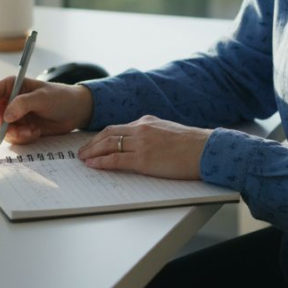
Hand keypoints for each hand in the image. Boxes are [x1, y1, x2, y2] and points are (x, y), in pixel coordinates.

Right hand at [0, 77, 93, 144]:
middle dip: (3, 126)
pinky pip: (11, 137)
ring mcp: (12, 115)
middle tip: (20, 130)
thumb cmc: (60, 97)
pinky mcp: (19, 128)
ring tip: (33, 131)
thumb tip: (6, 116)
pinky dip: (22, 138)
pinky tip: (36, 132)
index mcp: (10, 86)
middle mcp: (8, 100)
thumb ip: (23, 104)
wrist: (74, 112)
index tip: (2, 120)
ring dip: (14, 134)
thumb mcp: (43, 98)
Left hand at [77, 116, 211, 180]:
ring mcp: (141, 144)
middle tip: (82, 151)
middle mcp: (141, 129)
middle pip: (108, 134)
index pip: (118, 127)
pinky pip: (116, 160)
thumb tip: (141, 144)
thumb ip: (152, 134)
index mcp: (147, 122)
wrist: (205, 149)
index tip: (94, 142)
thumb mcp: (168, 132)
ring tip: (83, 159)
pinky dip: (101, 162)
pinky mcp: (144, 159)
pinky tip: (93, 165)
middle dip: (92, 143)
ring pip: (109, 145)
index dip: (102, 136)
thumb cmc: (192, 145)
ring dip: (92, 152)